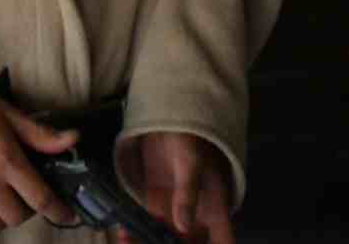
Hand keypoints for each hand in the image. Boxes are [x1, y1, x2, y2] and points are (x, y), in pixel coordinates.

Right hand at [0, 66, 79, 234]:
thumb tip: (73, 139)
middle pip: (16, 218)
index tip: (67, 214)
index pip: (40, 198)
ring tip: (1, 197)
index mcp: (5, 158)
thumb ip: (39, 134)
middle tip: (26, 194)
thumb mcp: (7, 111)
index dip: (59, 211)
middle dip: (27, 210)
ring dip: (1, 216)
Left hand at [115, 131, 234, 243]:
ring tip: (129, 242)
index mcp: (215, 207)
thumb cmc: (190, 136)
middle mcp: (198, 214)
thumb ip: (187, 193)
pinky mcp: (157, 201)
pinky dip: (137, 232)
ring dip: (149, 242)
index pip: (223, 241)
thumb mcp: (190, 162)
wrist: (170, 116)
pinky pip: (149, 224)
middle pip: (190, 243)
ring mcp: (176, 208)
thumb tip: (184, 225)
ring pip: (166, 238)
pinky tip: (125, 234)